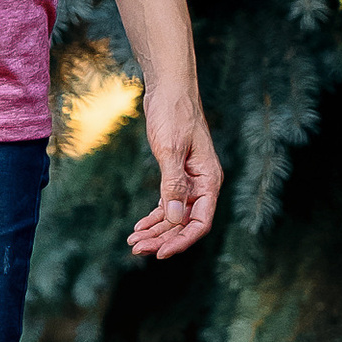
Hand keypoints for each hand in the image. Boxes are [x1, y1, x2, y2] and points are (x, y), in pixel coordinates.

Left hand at [128, 78, 221, 258]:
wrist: (169, 88)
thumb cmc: (174, 114)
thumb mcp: (171, 149)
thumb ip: (173, 184)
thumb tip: (175, 218)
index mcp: (209, 180)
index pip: (200, 222)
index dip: (181, 240)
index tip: (159, 253)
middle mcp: (202, 184)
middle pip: (185, 223)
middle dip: (162, 238)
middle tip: (136, 249)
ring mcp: (189, 180)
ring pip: (174, 215)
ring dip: (155, 230)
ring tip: (133, 242)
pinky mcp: (175, 174)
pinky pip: (168, 203)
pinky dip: (154, 216)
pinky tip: (139, 227)